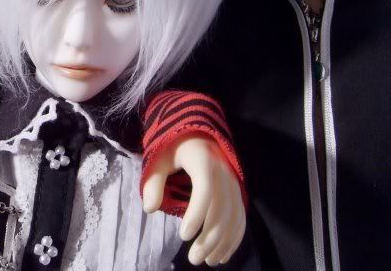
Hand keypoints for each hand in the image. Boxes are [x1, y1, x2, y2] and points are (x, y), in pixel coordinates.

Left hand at [142, 134, 245, 266]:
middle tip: (194, 258)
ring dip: (223, 242)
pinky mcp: (237, 191)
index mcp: (203, 160)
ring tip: (206, 260)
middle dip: (209, 237)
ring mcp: (233, 181)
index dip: (196, 214)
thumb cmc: (173, 145)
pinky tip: (222, 255)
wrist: (197, 131)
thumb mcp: (158, 159)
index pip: (205, 189)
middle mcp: (224, 171)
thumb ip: (154, 182)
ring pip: (234, 216)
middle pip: (222, 208)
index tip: (183, 236)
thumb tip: (150, 209)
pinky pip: (240, 216)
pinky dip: (234, 237)